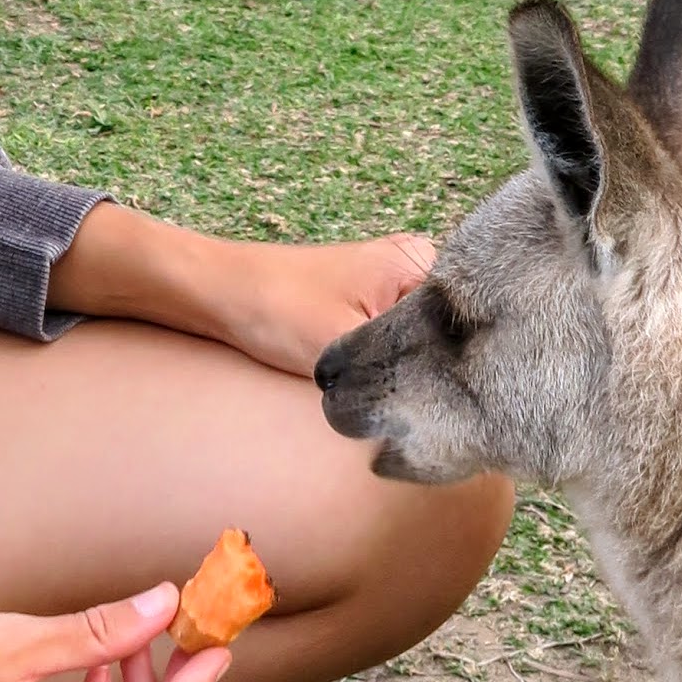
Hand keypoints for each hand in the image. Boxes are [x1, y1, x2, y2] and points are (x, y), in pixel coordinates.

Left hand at [51, 203, 435, 376]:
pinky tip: (375, 390)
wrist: (212, 293)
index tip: (455, 407)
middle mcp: (413, 264)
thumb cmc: (272, 308)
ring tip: (392, 398)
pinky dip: (385, 367)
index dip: (464, 369)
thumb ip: (400, 380)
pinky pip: (393, 342)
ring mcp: (389, 283)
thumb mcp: (344, 349)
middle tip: (421, 409)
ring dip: (406, 374)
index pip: (470, 323)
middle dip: (434, 374)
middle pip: (447, 337)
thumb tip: (446, 420)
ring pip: (418, 345)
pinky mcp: (364, 303)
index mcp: (421, 261)